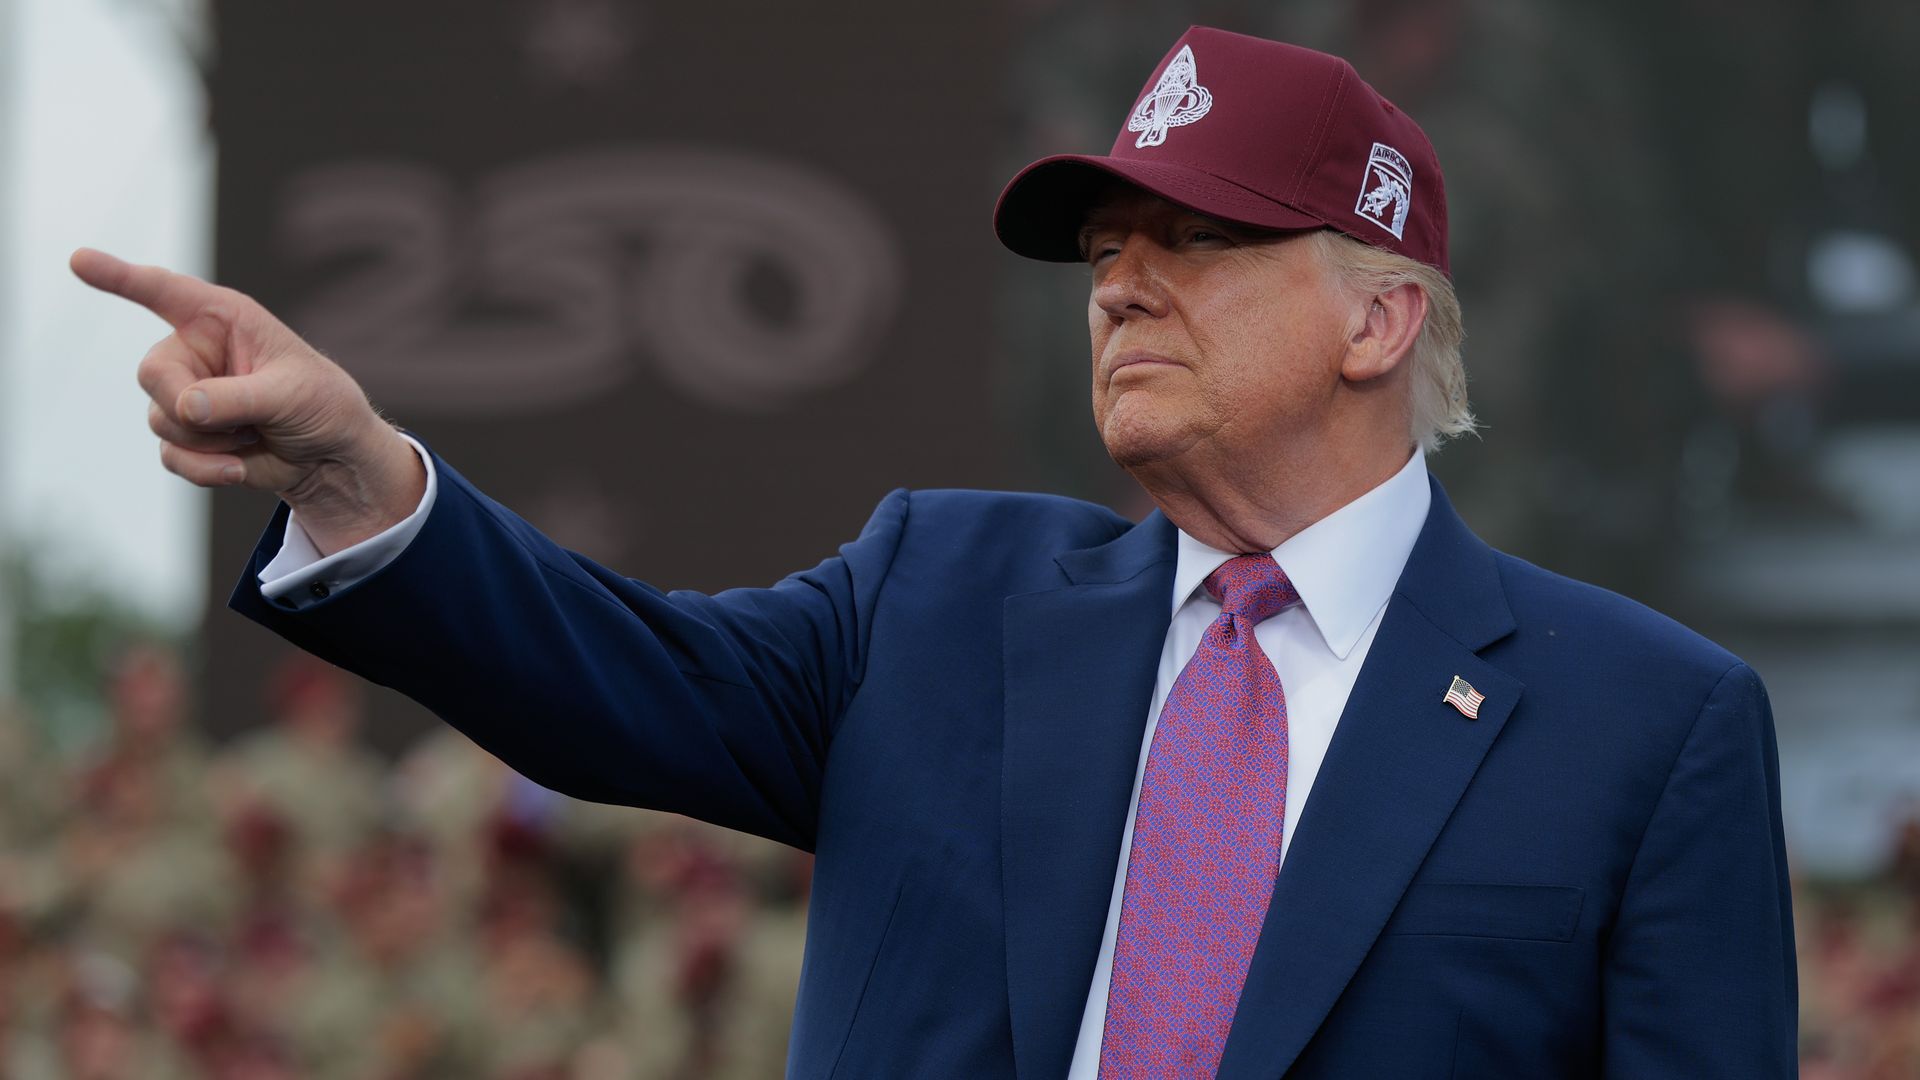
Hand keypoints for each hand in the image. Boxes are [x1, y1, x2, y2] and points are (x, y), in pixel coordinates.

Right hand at [71, 248, 425, 553]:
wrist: (330, 456)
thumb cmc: (321, 405)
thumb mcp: (290, 395)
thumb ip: (236, 397)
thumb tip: (184, 407)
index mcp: (222, 319)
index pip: (163, 290)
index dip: (119, 276)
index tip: (78, 259)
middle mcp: (195, 350)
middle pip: (152, 373)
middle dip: (191, 406)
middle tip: (244, 419)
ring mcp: (186, 393)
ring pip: (161, 419)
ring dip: (211, 441)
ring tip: (256, 432)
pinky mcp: (187, 435)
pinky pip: (170, 455)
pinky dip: (205, 468)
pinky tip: (240, 467)